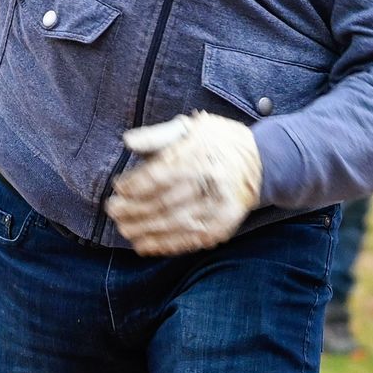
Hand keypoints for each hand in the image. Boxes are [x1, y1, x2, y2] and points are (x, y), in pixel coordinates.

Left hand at [105, 111, 261, 255]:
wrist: (260, 162)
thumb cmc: (216, 141)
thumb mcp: (189, 127)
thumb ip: (157, 135)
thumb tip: (127, 141)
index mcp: (199, 155)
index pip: (160, 174)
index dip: (136, 184)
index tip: (117, 188)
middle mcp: (210, 183)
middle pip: (164, 202)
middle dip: (134, 210)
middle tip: (112, 211)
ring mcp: (218, 208)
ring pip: (174, 223)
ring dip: (145, 230)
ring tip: (123, 229)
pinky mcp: (222, 226)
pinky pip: (189, 240)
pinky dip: (165, 245)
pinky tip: (145, 245)